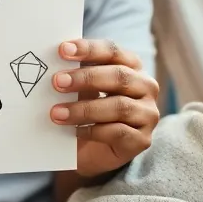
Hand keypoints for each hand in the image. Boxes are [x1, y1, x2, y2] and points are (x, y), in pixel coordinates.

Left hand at [49, 39, 160, 177]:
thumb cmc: (87, 113)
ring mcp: (148, 114)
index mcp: (132, 66)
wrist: (93, 152)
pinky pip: (118, 132)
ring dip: (84, 109)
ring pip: (119, 106)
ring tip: (57, 113)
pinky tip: (75, 132)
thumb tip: (54, 67)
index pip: (113, 52)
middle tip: (57, 82)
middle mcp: (146, 87)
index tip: (62, 50)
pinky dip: (93, 131)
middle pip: (119, 76)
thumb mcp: (81, 90)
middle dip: (86, 78)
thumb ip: (74, 76)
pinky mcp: (142, 139)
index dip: (89, 49)